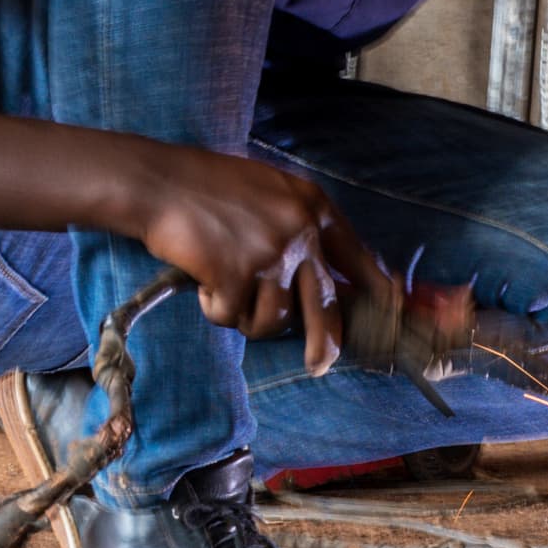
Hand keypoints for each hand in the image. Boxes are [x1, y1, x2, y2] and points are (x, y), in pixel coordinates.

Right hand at [117, 143, 395, 374]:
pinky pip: (231, 317)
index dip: (375, 292)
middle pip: (325, 307)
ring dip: (245, 314)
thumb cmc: (207, 187)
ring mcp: (270, 255)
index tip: (388, 314)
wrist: (159, 182)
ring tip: (224, 286)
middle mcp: (300, 232)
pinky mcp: (237, 275)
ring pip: (273, 319)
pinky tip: (203, 281)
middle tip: (318, 365)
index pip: (359, 258)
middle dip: (323, 344)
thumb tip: (324, 276)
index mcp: (313, 208)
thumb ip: (301, 227)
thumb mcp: (271, 192)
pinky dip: (213, 308)